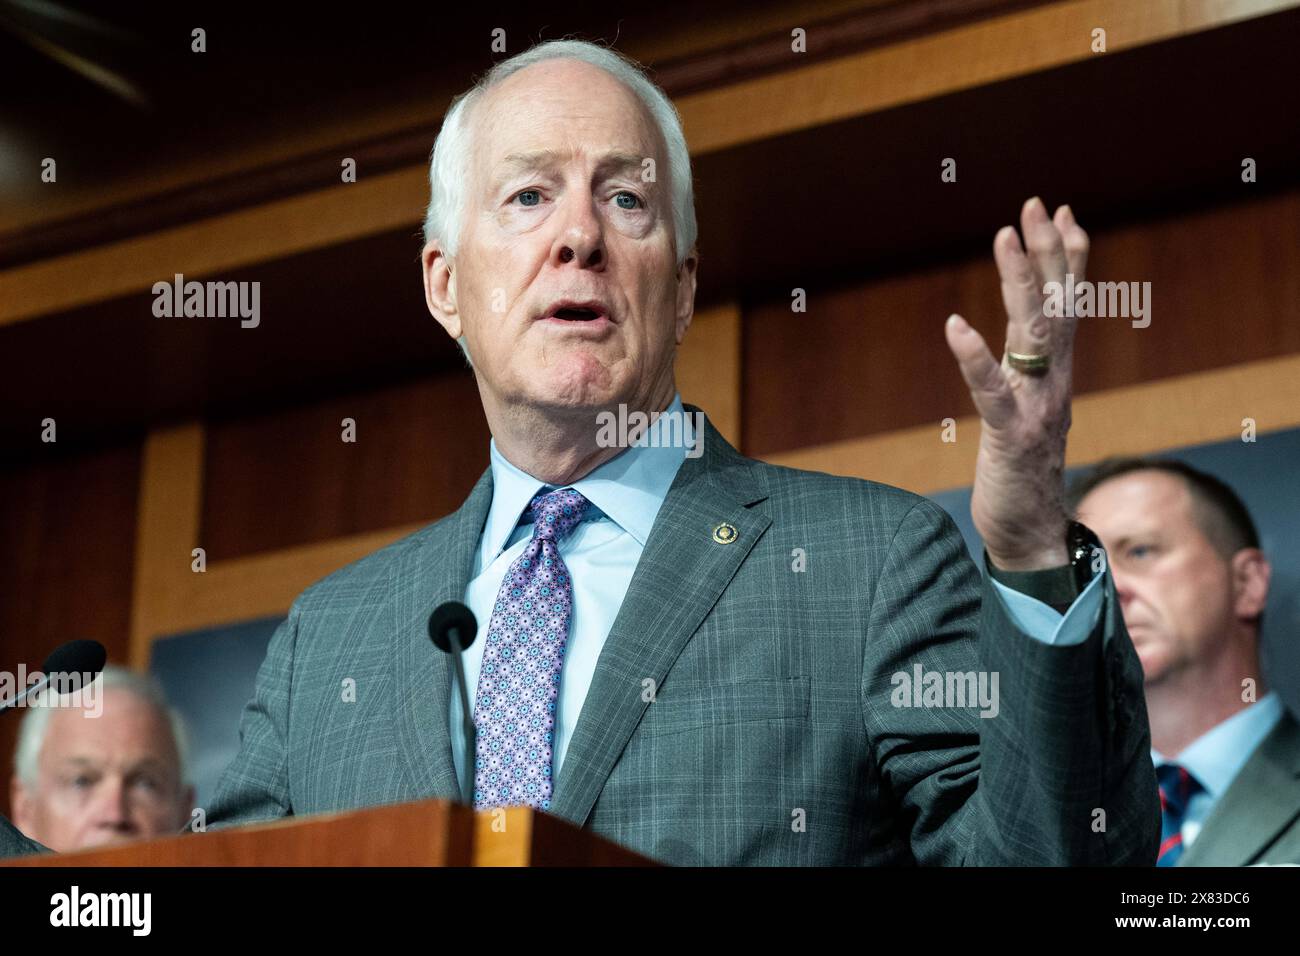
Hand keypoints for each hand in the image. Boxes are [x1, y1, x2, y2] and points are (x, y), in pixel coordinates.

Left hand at [944, 197, 1089, 570]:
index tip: (1061, 211)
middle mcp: (1055, 383)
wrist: (1034, 535)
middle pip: (1056, 305)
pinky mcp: (1011, 435)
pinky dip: (974, 357)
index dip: (1068, 258)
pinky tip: (955, 326)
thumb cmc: (1024, 472)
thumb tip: (1023, 339)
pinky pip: (992, 390)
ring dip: (1019, 282)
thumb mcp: (1030, 410)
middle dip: (1047, 251)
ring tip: (1006, 237)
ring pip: (1031, 334)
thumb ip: (1028, 373)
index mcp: (1057, 375)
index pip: (1068, 305)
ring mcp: (1037, 407)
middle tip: (1036, 202)